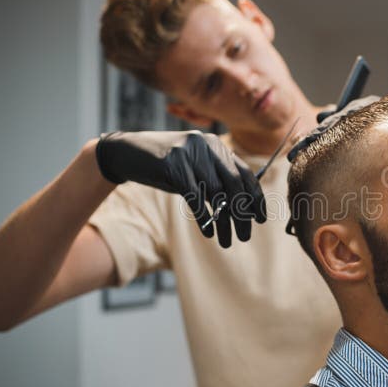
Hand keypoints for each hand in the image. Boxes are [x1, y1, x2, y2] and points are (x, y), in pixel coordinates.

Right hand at [95, 130, 265, 246]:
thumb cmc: (165, 166)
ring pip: (216, 193)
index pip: (245, 173)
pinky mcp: (173, 166)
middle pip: (234, 185)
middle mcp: (206, 146)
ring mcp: (190, 154)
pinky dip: (204, 216)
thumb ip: (216, 181)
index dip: (255, 197)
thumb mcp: (194, 169)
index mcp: (216, 146)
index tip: (261, 218)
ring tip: (228, 241)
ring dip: (224, 221)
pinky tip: (208, 232)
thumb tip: (244, 208)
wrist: (126, 153)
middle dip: (242, 214)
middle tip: (245, 236)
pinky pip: (194, 196)